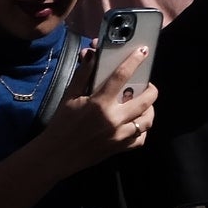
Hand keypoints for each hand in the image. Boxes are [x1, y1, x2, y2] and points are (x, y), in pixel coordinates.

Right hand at [38, 44, 153, 171]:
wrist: (56, 155)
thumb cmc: (61, 124)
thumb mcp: (69, 97)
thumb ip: (83, 75)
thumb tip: (91, 54)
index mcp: (99, 103)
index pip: (121, 76)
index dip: (134, 61)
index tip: (143, 52)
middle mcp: (113, 119)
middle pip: (145, 100)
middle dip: (151, 89)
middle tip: (148, 86)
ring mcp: (119, 135)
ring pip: (147, 120)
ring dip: (150, 110)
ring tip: (145, 106)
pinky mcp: (119, 148)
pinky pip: (140, 139)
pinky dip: (142, 131)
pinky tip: (136, 124)